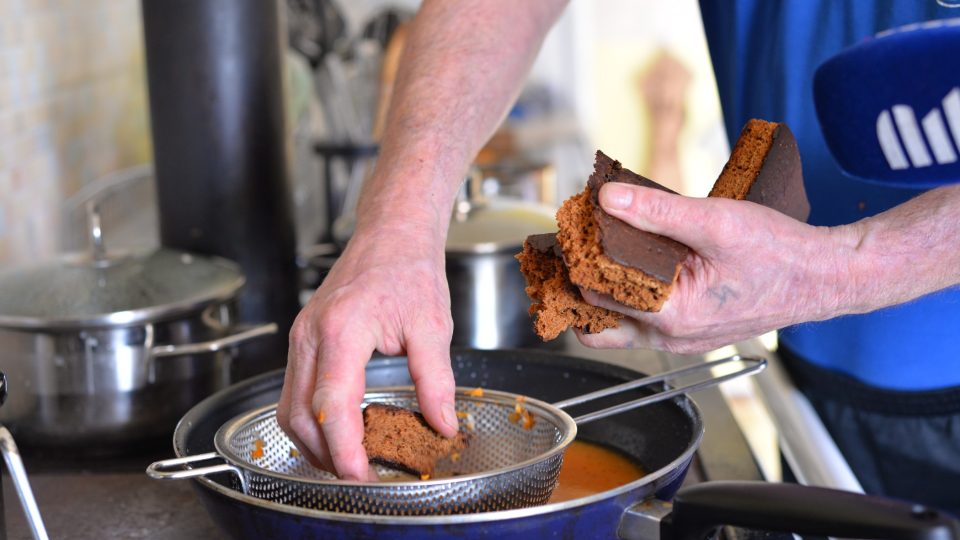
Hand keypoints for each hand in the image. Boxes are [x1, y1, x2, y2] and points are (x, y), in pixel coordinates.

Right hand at [277, 224, 458, 479]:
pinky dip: (310, 420)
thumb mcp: (433, 325)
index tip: (361, 474)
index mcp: (342, 329)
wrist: (390, 234)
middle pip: (300, 414)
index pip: (331, 403)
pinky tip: (339, 430)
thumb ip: (435, 380)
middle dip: (326, 455)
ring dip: (313, 443)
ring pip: (288, 407)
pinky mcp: (303, 341)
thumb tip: (442, 426)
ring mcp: (301, 338)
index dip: (343, 447)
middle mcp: (311, 335)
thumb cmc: (408, 269)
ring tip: (349, 461)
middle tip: (360, 477)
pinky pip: (292, 391)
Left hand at [576, 183, 855, 352]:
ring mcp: (680, 340)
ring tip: (602, 252)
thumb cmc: (779, 254)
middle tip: (582, 241)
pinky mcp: (690, 332)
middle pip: (597, 320)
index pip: (595, 295)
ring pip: (618, 327)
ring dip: (603, 293)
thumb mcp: (716, 222)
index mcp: (672, 315)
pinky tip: (634, 264)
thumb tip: (607, 198)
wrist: (824, 277)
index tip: (575, 228)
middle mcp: (671, 338)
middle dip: (582, 281)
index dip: (579, 260)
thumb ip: (657, 211)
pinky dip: (629, 297)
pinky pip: (643, 323)